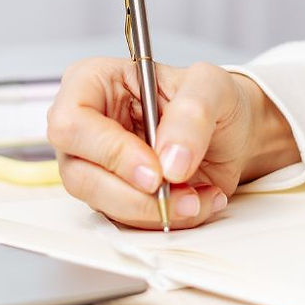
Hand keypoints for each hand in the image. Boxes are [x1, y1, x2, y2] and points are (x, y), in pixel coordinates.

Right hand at [47, 58, 296, 227]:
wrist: (232, 132)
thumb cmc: (212, 99)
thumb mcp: (211, 86)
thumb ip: (192, 114)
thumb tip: (169, 160)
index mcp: (92, 83)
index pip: (72, 122)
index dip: (109, 151)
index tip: (155, 170)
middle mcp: (86, 127)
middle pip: (78, 173)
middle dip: (133, 193)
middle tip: (178, 191)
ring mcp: (96, 166)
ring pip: (102, 204)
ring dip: (154, 210)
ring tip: (198, 196)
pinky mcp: (115, 197)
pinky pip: (128, 221)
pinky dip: (168, 218)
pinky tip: (198, 200)